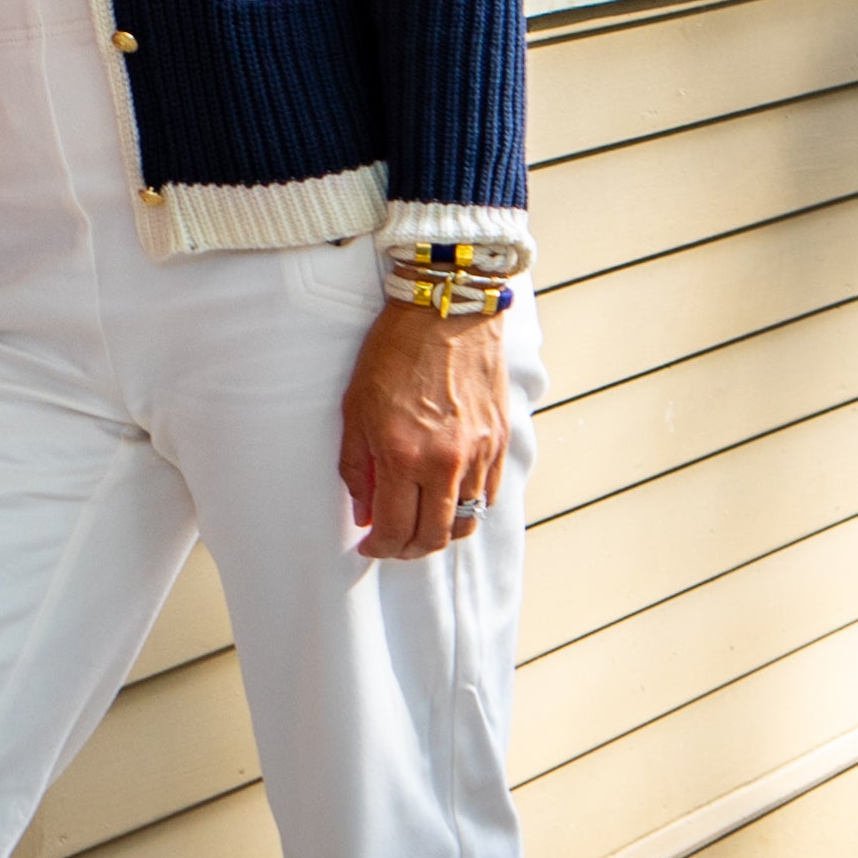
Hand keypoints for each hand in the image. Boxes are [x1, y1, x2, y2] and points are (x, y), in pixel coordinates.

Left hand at [338, 293, 510, 560]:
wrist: (447, 308)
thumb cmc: (395, 351)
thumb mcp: (357, 407)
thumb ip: (357, 466)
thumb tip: (364, 512)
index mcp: (403, 455)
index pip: (394, 529)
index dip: (378, 548)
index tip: (369, 546)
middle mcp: (445, 463)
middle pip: (433, 538)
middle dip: (408, 550)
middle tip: (392, 542)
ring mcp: (478, 454)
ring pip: (466, 523)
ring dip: (440, 532)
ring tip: (420, 523)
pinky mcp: (500, 442)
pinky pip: (487, 496)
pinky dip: (466, 507)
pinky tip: (447, 497)